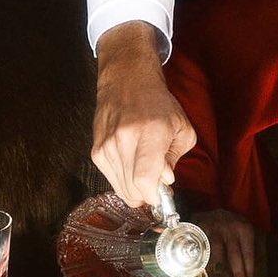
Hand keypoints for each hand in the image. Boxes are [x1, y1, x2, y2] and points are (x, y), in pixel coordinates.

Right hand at [92, 22, 195, 205]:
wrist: (127, 81)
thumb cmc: (158, 104)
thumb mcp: (182, 128)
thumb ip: (176, 159)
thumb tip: (164, 181)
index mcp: (150, 133)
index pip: (144, 180)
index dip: (153, 195)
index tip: (161, 194)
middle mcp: (124, 140)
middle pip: (131, 189)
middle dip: (147, 194)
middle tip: (156, 183)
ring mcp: (106, 146)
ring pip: (120, 188)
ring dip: (135, 187)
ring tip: (144, 169)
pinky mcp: (96, 150)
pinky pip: (111, 179)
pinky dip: (123, 179)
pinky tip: (131, 164)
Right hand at [194, 209, 254, 276]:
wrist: (209, 211)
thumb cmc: (229, 227)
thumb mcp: (242, 233)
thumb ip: (246, 251)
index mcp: (245, 230)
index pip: (248, 255)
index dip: (248, 273)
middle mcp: (231, 228)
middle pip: (234, 257)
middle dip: (237, 276)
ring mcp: (214, 228)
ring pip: (217, 253)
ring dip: (220, 272)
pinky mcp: (200, 230)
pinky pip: (202, 249)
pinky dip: (203, 262)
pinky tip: (204, 273)